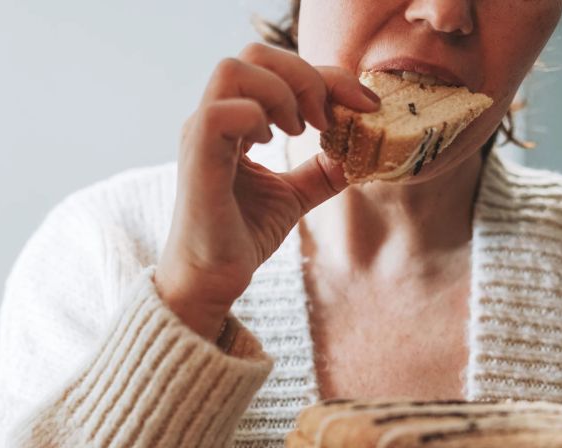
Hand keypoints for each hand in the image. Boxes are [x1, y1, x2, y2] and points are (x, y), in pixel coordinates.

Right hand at [155, 42, 379, 340]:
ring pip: (233, 71)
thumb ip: (319, 171)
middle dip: (304, 75)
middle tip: (325, 118)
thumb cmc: (240, 236)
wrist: (213, 278)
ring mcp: (201, 135)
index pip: (277, 69)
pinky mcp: (198, 159)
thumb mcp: (292, 196)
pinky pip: (221, 113)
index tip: (363, 103)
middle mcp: (213, 119)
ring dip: (280, 92)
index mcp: (233, 121)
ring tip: (300, 128)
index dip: (327, 76)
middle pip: (253, 55)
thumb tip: (357, 156)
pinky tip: (271, 143)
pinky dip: (256, 117)